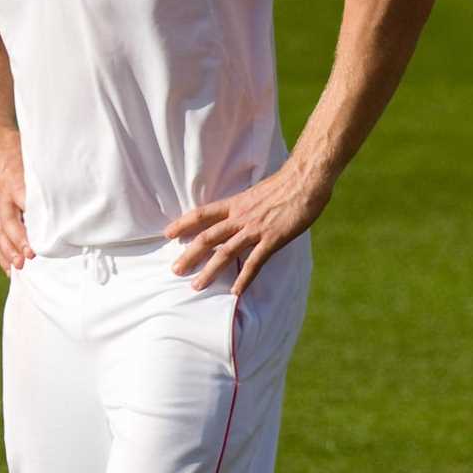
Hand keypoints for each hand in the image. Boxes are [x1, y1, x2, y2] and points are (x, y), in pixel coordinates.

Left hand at [166, 163, 330, 293]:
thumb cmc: (286, 184)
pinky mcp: (273, 239)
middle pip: (207, 237)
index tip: (167, 234)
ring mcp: (255, 229)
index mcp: (235, 204)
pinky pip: (255, 263)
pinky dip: (244, 279)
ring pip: (225, 253)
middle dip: (189, 255)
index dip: (182, 223)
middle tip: (174, 271)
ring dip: (209, 271)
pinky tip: (235, 293)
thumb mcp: (256, 193)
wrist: (306, 179)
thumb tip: (237, 216)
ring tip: (196, 286)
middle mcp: (240, 217)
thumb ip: (245, 207)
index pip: (201, 214)